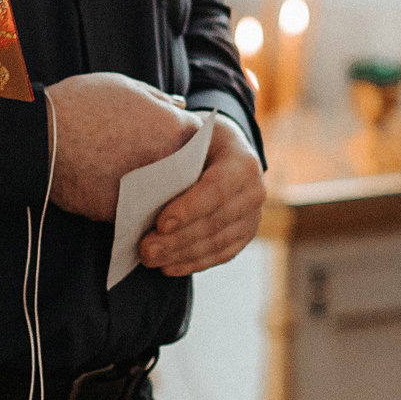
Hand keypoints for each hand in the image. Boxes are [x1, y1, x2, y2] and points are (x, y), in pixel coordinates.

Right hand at [42, 72, 199, 220]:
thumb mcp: (125, 86)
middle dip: (174, 166)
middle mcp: (169, 165)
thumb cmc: (81, 104)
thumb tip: (181, 104)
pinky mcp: (123, 215)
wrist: (39, 138)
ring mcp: (148, 193)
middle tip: (146, 156)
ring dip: (155, 189)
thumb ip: (159, 98)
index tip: (168, 136)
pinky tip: (113, 188)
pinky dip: (130, 204)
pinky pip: (136, 212)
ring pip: (163, 196)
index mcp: (174, 129)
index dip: (184, 139)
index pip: (199, 140)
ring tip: (127, 172)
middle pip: (186, 172)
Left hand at [139, 116, 263, 275]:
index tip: (160, 224)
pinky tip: (168, 267)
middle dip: (177, 240)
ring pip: (216, 243)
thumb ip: (176, 147)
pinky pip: (221, 255)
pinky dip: (193, 263)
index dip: (189, 209)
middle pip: (214, 222)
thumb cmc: (200, 140)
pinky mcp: (246, 235)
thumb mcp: (191, 131)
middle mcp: (255, 192)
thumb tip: (146, 163)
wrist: (229, 149)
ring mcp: (254, 217)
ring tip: (150, 259)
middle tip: (145, 249)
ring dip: (181, 255)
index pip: (216, 190)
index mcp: (243, 162)